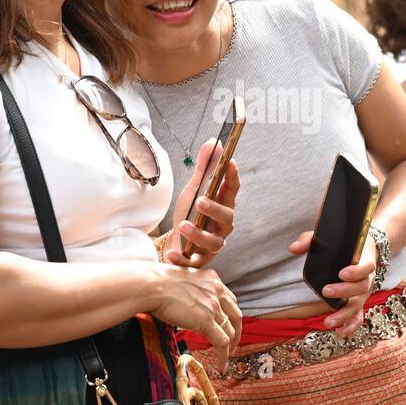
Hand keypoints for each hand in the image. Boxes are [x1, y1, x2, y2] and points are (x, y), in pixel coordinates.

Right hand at [150, 265, 242, 369]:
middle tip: (232, 343)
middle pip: (236, 315)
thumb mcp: (183, 281)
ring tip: (225, 357)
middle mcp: (217, 291)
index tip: (226, 324)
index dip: (230, 314)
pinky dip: (224, 356)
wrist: (151, 284)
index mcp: (212, 279)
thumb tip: (185, 301)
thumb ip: (191, 290)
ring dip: (231, 346)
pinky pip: (221, 342)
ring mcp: (213, 306)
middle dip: (236, 331)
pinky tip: (220, 366)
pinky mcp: (206, 320)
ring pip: (230, 330)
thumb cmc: (157, 282)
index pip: (229, 299)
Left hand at [164, 139, 239, 268]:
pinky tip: (172, 253)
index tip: (230, 162)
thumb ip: (203, 168)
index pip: (232, 190)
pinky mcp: (198, 261)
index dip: (232, 177)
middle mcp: (221, 227)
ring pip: (213, 243)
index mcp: (223, 206)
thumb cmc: (190, 215)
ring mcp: (212, 245)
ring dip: (198, 234)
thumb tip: (213, 142)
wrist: (176, 244)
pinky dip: (183, 259)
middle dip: (215, 209)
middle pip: (227, 218)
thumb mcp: (194, 190)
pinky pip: (193, 262)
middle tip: (200, 200)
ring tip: (182, 225)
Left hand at [289, 230, 376, 337]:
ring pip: (359, 306)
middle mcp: (368, 278)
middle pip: (361, 288)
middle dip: (344, 292)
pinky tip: (339, 333)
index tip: (341, 273)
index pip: (366, 267)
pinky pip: (358, 317)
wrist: (368, 250)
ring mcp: (364, 293)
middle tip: (326, 291)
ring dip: (344, 315)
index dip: (355, 271)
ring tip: (328, 322)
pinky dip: (351, 326)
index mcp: (364, 260)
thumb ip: (310, 240)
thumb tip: (292, 249)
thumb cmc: (346, 244)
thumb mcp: (330, 237)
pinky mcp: (359, 302)